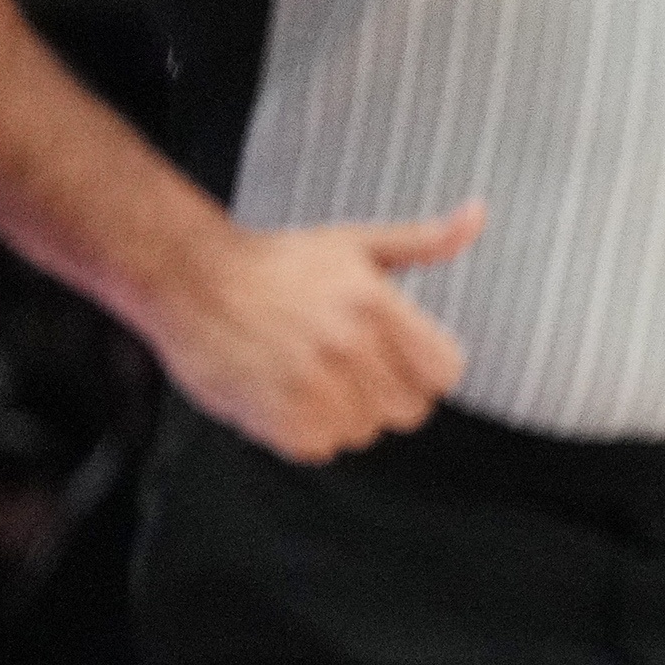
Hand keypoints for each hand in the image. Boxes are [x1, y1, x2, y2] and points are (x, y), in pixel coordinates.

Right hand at [153, 206, 481, 462]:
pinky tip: (282, 390)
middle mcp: (351, 349)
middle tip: (342, 362)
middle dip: (384, 392)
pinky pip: (322, 448)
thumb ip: (425, 241)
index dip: (424, 369)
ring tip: (306, 371)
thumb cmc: (274, 261)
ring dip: (342, 413)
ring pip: (365, 432)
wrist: (188, 275)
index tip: (395, 357)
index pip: (445, 373)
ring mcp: (316, 387)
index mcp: (378, 308)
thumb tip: (476, 216)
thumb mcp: (357, 243)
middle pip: (409, 409)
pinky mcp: (282, 420)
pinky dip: (304, 430)